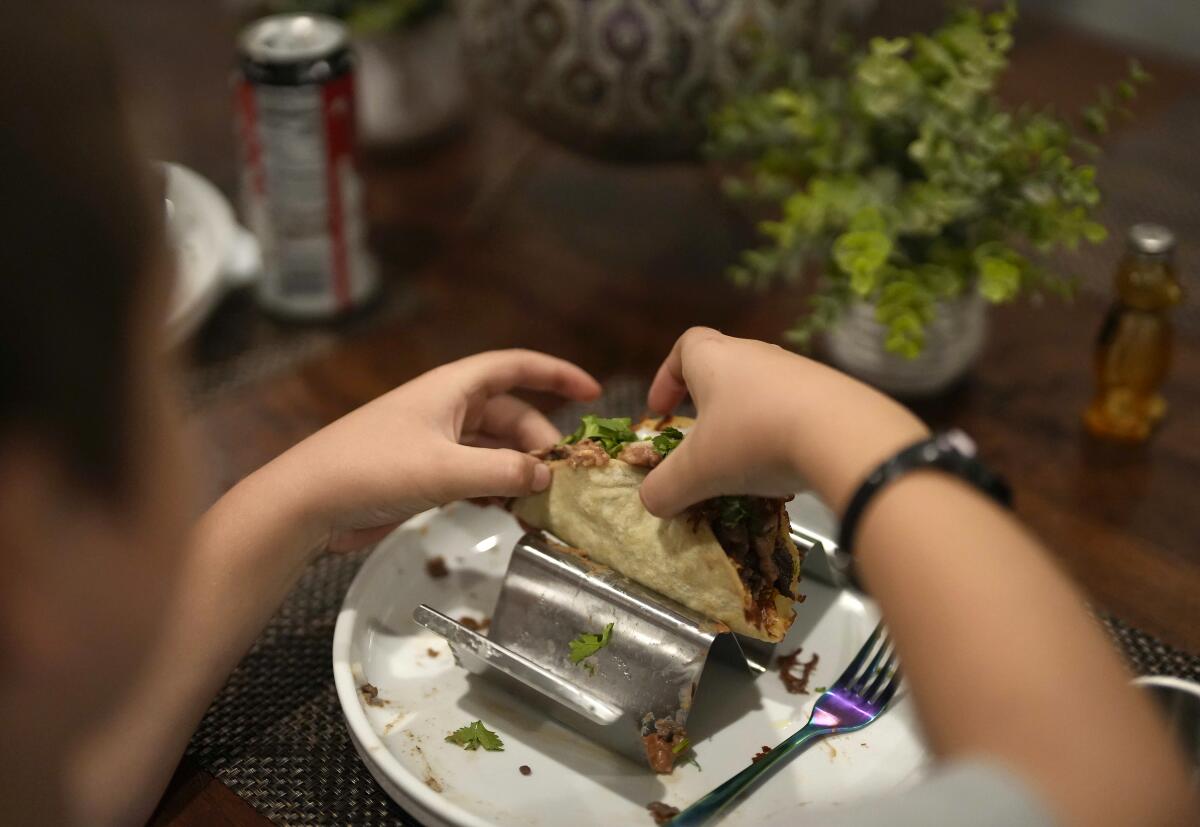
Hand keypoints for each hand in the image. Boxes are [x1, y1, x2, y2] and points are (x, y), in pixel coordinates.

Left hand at [265, 350, 600, 553]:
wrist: (306, 502)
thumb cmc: (370, 469)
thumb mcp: (445, 471)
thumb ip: (503, 473)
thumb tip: (547, 476)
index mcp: (451, 388)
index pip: (516, 367)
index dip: (557, 375)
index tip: (593, 392)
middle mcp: (446, 409)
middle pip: (510, 414)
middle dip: (540, 439)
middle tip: (564, 474)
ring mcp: (434, 441)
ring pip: (493, 447)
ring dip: (519, 467)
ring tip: (546, 496)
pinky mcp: (423, 473)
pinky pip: (475, 472)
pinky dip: (497, 486)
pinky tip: (513, 508)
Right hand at [639, 328, 927, 516]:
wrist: (843, 434)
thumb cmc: (753, 438)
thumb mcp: (697, 472)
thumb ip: (665, 487)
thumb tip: (651, 501)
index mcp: (715, 359)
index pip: (685, 348)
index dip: (667, 376)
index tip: (662, 411)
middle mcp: (756, 355)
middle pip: (724, 368)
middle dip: (707, 403)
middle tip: (701, 440)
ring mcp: (798, 371)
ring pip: (761, 390)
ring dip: (746, 420)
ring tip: (744, 459)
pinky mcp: (831, 394)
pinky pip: (796, 408)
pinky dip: (782, 432)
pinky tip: (786, 463)